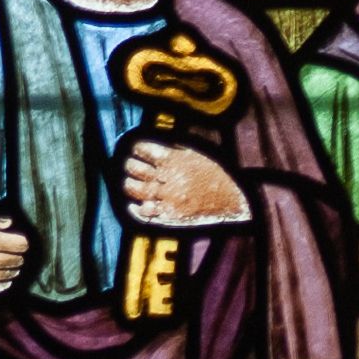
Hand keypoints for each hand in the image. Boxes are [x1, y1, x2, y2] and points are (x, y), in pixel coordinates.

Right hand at [0, 213, 27, 299]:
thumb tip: (8, 222)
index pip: (17, 243)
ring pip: (7, 275)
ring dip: (12, 270)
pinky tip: (3, 281)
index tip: (20, 240)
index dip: (22, 241)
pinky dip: (3, 284)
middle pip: (14, 260)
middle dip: (18, 256)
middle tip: (18, 252)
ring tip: (12, 265)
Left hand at [120, 137, 250, 229]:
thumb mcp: (197, 154)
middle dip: (130, 166)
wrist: (230, 200)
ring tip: (129, 183)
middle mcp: (168, 178)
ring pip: (137, 189)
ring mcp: (167, 198)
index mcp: (174, 159)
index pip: (144, 150)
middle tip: (129, 165)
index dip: (136, 149)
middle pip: (137, 169)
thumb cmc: (215, 176)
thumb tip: (161, 143)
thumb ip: (177, 148)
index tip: (135, 149)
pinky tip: (134, 205)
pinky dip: (136, 209)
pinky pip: (145, 212)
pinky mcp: (169, 215)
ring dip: (129, 185)